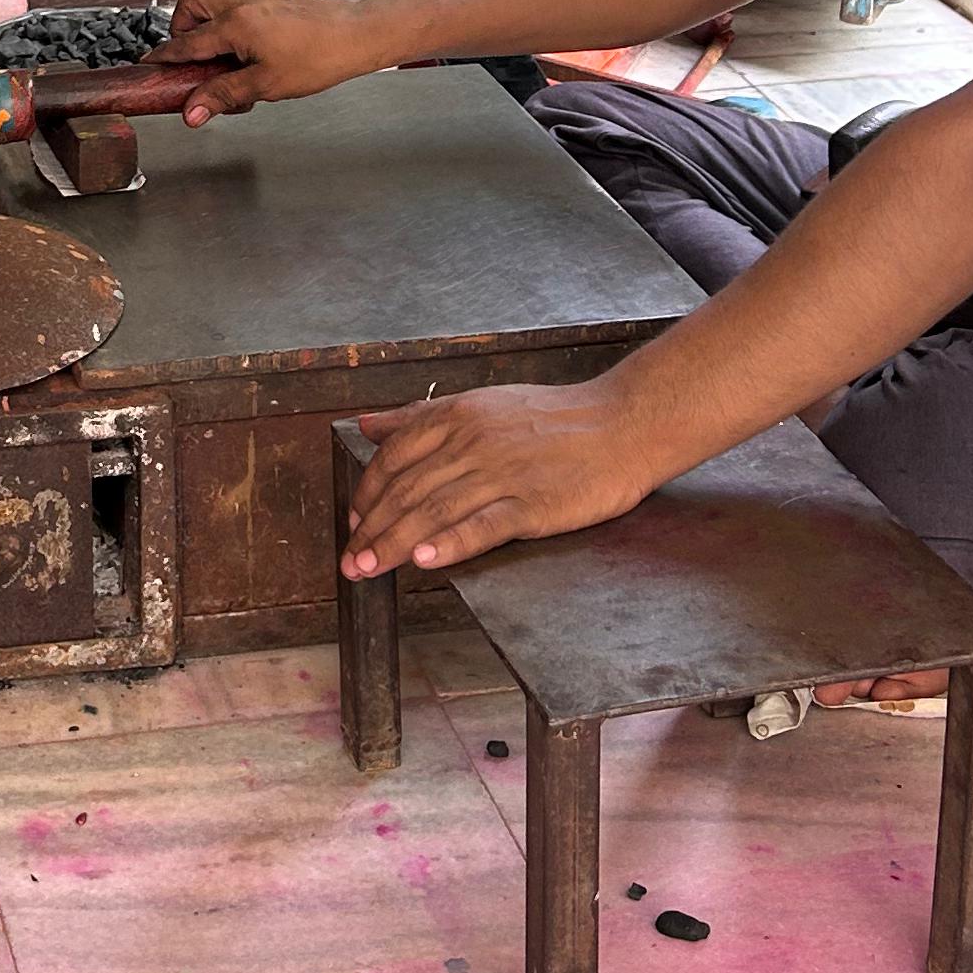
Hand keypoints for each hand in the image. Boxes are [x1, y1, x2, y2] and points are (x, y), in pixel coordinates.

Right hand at [158, 0, 375, 122]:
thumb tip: (192, 112)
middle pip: (191, 3)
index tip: (149, 67)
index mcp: (234, 24)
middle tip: (193, 55)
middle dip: (183, 27)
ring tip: (218, 50)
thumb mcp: (266, 86)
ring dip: (204, 19)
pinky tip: (244, 42)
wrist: (354, 35)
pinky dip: (226, 15)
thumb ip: (223, 95)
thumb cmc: (318, 58)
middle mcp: (240, 1)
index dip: (164, 58)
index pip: (186, 43)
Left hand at [341, 381, 661, 578]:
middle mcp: (473, 442)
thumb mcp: (481, 404)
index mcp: (457, 416)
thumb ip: (420, 416)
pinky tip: (424, 560)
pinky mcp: (533, 504)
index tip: (353, 524)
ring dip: (394, 543)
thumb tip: (368, 424)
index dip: (367, 494)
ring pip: (434, 510)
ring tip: (368, 569)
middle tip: (349, 561)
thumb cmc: (555, 418)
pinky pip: (482, 526)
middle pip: (407, 490)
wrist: (622, 424)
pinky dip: (450, 543)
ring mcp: (502, 473)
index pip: (395, 458)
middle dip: (371, 529)